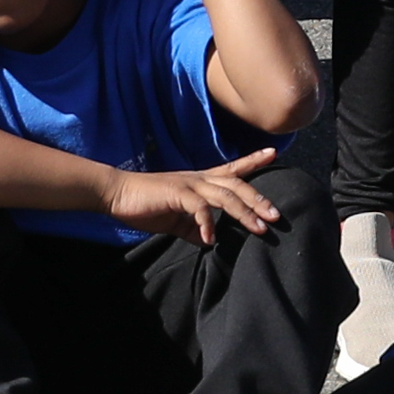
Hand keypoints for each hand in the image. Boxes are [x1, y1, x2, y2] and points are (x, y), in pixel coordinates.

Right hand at [102, 153, 290, 246]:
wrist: (117, 194)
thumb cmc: (145, 205)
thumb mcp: (176, 220)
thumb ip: (194, 228)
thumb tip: (210, 240)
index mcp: (200, 182)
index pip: (232, 169)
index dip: (253, 160)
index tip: (272, 152)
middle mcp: (199, 179)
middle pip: (237, 185)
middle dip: (259, 198)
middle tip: (277, 214)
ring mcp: (189, 184)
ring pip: (225, 194)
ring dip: (244, 212)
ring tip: (260, 228)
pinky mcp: (177, 194)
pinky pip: (199, 207)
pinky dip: (208, 223)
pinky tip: (212, 240)